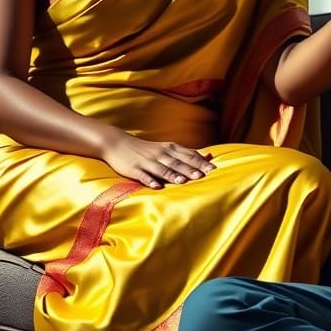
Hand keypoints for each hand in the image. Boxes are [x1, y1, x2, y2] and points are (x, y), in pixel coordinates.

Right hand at [101, 131, 215, 189]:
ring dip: (172, 175)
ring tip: (183, 181)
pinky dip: (150, 181)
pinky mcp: (134, 169)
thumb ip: (184, 153)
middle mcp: (160, 154)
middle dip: (190, 168)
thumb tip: (206, 156)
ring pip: (162, 168)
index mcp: (169, 148)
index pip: (188, 155)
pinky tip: (157, 186)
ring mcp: (147, 161)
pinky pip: (143, 176)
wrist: (117, 143)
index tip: (213, 169)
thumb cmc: (146, 148)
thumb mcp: (166, 148)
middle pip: (178, 162)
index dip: (200, 162)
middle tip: (204, 175)